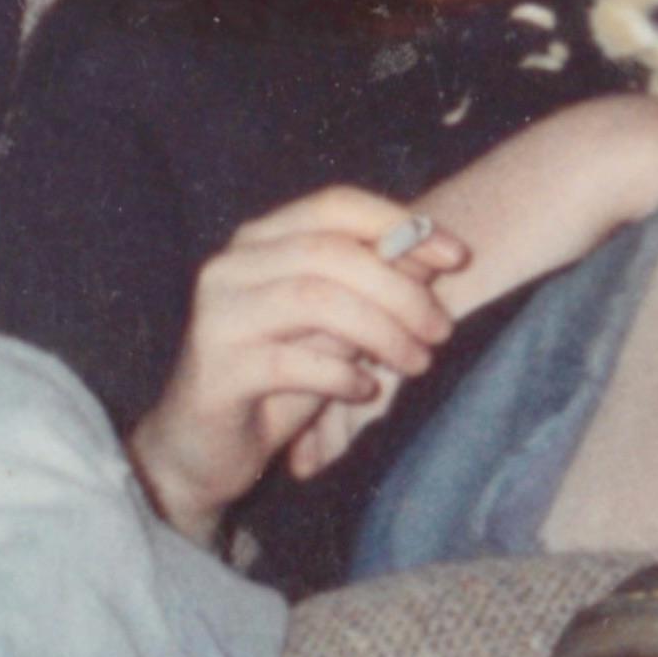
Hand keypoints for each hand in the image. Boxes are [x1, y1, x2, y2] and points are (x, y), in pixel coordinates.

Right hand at [125, 187, 463, 546]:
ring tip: (418, 361)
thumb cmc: (275, 378)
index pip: (335, 205)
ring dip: (381, 330)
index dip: (400, 224)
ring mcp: (218, 314)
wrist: (200, 451)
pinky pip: (293, 361)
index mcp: (259, 239)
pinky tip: (365, 391)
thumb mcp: (328, 324)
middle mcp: (231, 265)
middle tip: (441, 330)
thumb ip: (366, 287)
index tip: (457, 257)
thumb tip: (434, 258)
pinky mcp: (216, 370)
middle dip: (400, 289)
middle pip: (331, 251)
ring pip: (315, 298)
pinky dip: (341, 374)